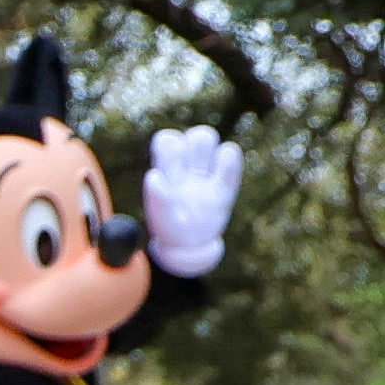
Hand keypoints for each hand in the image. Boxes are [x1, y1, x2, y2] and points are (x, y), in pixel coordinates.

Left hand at [142, 125, 240, 277]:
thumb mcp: (160, 216)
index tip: (166, 158)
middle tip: (187, 164)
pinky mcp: (225, 187)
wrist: (189, 248)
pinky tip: (222, 165)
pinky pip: (230, 159)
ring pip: (209, 141)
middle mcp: (188, 169)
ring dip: (206, 145)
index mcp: (168, 173)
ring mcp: (207, 176)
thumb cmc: (170, 230)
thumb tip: (153, 176)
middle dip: (192, 141)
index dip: (168, 142)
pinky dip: (228, 158)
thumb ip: (158, 197)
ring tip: (203, 166)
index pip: (167, 142)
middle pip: (194, 136)